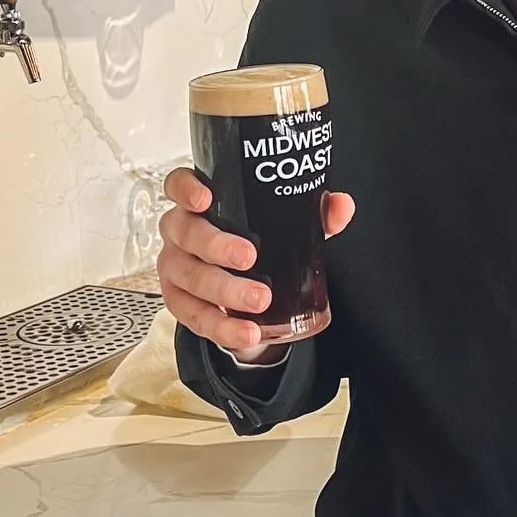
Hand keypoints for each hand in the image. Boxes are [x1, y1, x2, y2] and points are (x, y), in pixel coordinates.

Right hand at [159, 166, 354, 359]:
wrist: (239, 285)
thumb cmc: (252, 239)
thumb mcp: (282, 224)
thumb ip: (313, 212)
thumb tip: (342, 205)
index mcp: (199, 204)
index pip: (178, 185)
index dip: (186, 189)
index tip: (206, 198)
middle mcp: (180, 232)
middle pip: (186, 233)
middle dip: (217, 246)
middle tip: (249, 257)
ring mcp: (174, 268)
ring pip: (191, 278)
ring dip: (225, 291)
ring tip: (259, 300)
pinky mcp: (179, 303)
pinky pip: (196, 317)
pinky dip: (223, 327)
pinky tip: (247, 332)